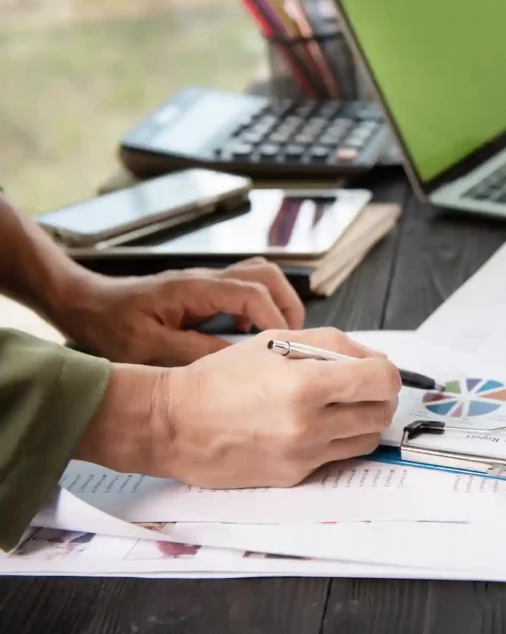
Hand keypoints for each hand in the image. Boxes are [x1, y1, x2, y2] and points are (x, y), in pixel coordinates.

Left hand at [56, 257, 304, 365]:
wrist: (86, 305)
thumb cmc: (110, 325)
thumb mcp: (148, 347)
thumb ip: (195, 351)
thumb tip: (239, 360)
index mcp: (194, 289)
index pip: (252, 293)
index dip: (274, 319)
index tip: (282, 348)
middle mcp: (207, 279)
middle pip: (267, 274)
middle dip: (287, 305)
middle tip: (291, 341)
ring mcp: (208, 282)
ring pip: (261, 276)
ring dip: (278, 303)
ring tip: (278, 338)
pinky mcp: (205, 291)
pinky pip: (247, 289)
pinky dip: (261, 308)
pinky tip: (250, 336)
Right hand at [75, 328, 400, 487]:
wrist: (175, 424)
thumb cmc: (221, 377)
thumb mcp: (276, 341)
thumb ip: (333, 346)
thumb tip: (374, 360)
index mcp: (305, 385)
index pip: (382, 381)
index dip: (387, 372)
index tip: (376, 369)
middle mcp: (309, 425)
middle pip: (381, 413)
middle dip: (379, 396)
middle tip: (361, 386)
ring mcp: (303, 455)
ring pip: (367, 440)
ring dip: (363, 420)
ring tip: (339, 406)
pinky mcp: (294, 476)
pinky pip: (336, 457)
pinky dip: (336, 439)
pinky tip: (314, 425)